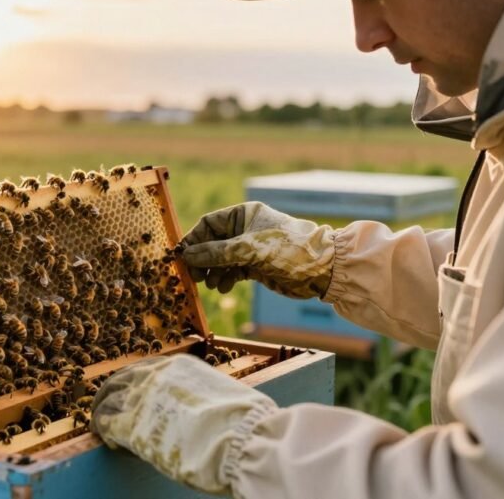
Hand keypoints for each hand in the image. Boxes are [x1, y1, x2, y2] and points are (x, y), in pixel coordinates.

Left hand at [91, 354, 275, 494]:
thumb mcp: (223, 394)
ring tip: (105, 428)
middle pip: (121, 381)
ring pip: (109, 400)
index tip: (137, 398)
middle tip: (109, 410)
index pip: (147, 370)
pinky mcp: (130, 425)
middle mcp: (155, 375)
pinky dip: (105, 432)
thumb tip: (208, 407)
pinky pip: (107, 424)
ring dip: (105, 413)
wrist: (240, 441)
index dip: (138, 386)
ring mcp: (140, 398)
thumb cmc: (242, 423)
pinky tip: (110, 443)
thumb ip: (205, 395)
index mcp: (179, 365)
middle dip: (113, 395)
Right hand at [181, 201, 334, 298]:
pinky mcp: (256, 265)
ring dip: (213, 272)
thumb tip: (186, 256)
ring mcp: (250, 248)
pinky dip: (226, 279)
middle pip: (212, 243)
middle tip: (194, 276)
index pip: (208, 224)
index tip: (181, 257)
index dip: (194, 240)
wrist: (322, 269)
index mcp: (243, 214)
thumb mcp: (248, 249)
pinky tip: (224, 288)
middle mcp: (245, 229)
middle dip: (202, 259)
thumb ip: (216, 253)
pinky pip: (232, 271)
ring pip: (221, 259)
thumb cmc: (287, 249)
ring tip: (212, 284)